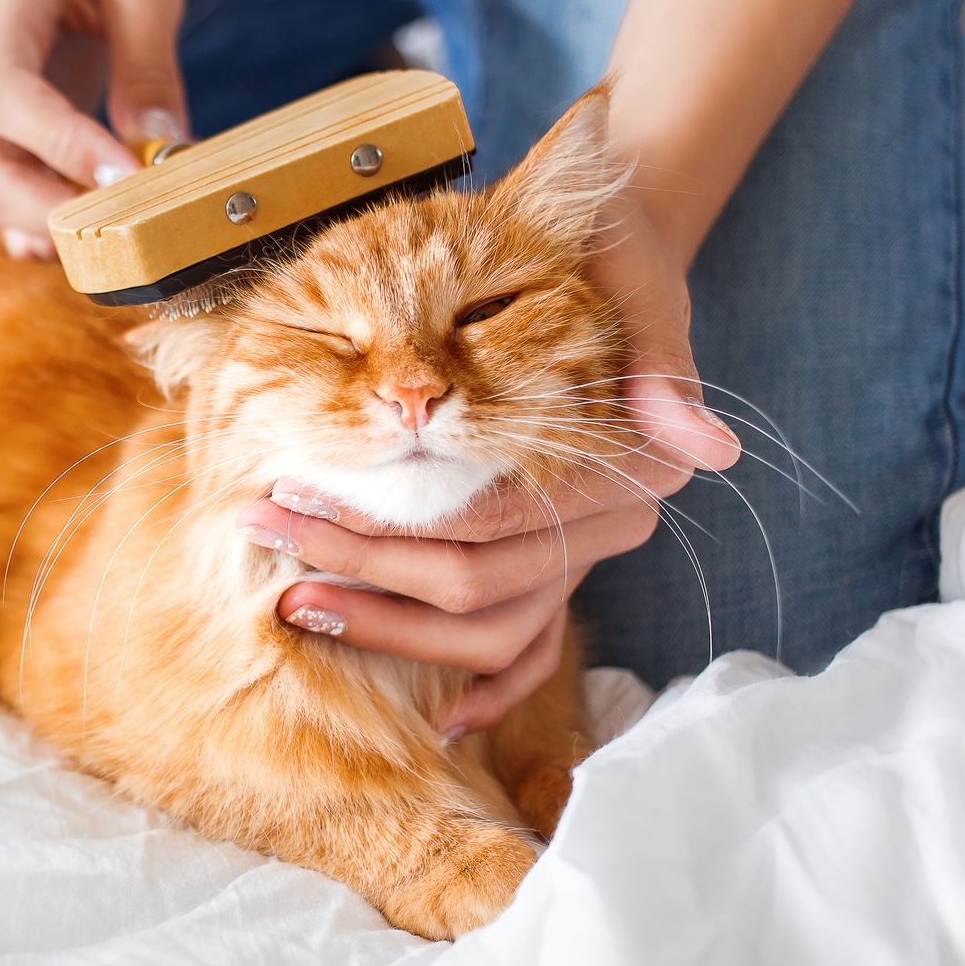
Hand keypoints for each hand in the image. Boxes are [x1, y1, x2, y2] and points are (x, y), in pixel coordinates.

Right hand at [0, 0, 191, 257]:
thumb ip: (147, 59)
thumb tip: (162, 149)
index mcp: (2, 9)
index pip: (5, 92)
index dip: (59, 145)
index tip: (126, 176)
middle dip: (55, 213)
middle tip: (137, 225)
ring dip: (57, 228)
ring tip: (132, 230)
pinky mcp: (3, 135)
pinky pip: (11, 198)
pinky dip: (52, 227)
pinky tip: (102, 231)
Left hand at [236, 193, 741, 739]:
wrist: (608, 250)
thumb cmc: (604, 250)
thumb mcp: (630, 268)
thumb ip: (658, 355)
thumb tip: (702, 446)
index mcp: (628, 464)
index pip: (490, 519)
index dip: (388, 520)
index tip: (295, 495)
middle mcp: (613, 523)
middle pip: (474, 583)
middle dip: (358, 569)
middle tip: (262, 534)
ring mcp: (584, 554)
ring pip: (490, 633)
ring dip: (388, 630)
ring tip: (293, 602)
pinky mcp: (559, 567)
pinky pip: (532, 652)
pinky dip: (488, 690)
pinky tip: (432, 715)